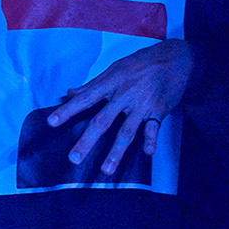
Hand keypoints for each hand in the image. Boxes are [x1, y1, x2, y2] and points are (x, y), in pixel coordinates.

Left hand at [45, 40, 193, 175]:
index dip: (67, 110)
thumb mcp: (114, 68)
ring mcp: (142, 104)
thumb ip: (92, 84)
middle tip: (74, 158)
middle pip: (102, 121)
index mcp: (110, 83)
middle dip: (87, 141)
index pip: (84, 99)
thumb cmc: (141, 63)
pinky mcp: (159, 110)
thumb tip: (70, 92)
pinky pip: (154, 128)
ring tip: (106, 169)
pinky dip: (151, 140)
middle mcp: (124, 95)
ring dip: (116, 152)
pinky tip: (147, 153)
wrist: (176, 58)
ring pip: (126, 131)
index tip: (51, 123)